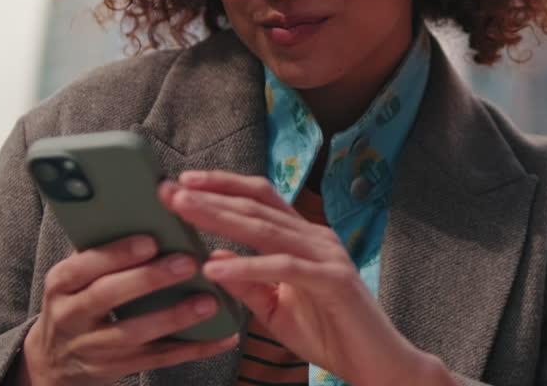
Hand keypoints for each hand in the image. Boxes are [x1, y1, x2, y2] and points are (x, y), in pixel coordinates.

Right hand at [16, 235, 238, 385]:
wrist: (55, 361)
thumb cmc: (77, 302)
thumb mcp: (76, 278)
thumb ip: (104, 252)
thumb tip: (153, 212)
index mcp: (62, 282)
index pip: (84, 264)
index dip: (117, 253)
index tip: (151, 240)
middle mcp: (71, 315)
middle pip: (108, 295)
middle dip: (149, 278)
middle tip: (189, 263)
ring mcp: (92, 347)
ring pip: (134, 333)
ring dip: (175, 317)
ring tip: (209, 302)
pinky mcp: (114, 370)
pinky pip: (157, 359)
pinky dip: (192, 348)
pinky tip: (222, 337)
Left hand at [162, 171, 450, 385]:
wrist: (377, 363)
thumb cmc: (329, 333)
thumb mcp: (275, 308)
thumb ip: (248, 283)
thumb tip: (212, 257)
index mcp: (304, 238)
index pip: (260, 200)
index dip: (223, 187)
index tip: (183, 183)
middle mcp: (316, 238)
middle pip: (257, 207)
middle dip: (211, 196)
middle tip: (169, 190)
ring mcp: (326, 256)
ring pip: (267, 229)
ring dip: (221, 217)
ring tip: (185, 211)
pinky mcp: (333, 281)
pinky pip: (284, 268)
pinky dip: (248, 266)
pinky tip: (216, 268)